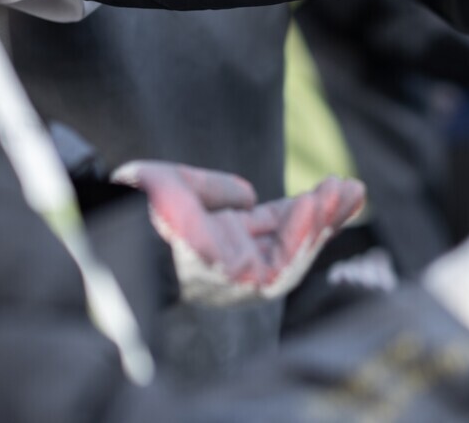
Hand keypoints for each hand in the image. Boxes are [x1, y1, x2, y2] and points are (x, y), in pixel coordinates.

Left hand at [112, 162, 365, 306]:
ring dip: (321, 223)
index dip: (305, 211)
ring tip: (345, 191)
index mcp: (221, 244)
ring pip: (292, 256)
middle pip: (292, 245)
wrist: (112, 224)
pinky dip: (301, 233)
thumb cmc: (133, 209)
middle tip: (356, 188)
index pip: (275, 231)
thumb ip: (217, 189)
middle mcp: (230, 266)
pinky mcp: (235, 282)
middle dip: (326, 217)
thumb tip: (248, 195)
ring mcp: (233, 279)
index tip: (335, 188)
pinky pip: (280, 261)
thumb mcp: (180, 186)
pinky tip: (314, 205)